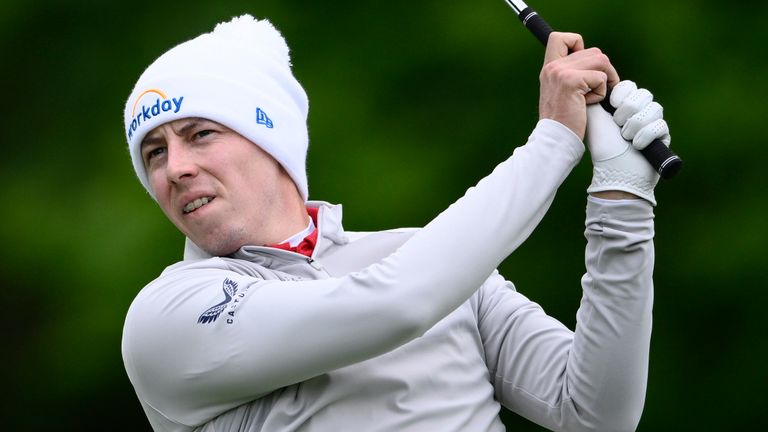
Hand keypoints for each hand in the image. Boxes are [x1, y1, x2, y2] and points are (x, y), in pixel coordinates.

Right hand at [538, 32, 618, 138]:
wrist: (555, 139)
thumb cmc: (564, 120)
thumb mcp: (562, 91)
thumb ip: (572, 73)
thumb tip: (598, 60)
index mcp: (549, 67)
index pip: (560, 38)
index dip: (578, 45)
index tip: (583, 67)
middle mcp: (552, 66)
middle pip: (594, 51)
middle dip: (603, 71)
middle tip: (597, 90)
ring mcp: (560, 72)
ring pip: (601, 60)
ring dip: (604, 81)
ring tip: (591, 97)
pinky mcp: (571, 81)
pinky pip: (601, 78)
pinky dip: (601, 93)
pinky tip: (587, 104)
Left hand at [586, 81, 671, 205]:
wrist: (613, 171)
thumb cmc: (602, 145)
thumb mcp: (593, 117)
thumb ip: (593, 96)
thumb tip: (592, 77)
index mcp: (621, 106)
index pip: (630, 86)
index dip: (622, 93)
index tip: (612, 105)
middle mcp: (638, 112)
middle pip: (644, 94)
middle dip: (628, 109)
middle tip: (617, 124)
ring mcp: (652, 123)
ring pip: (654, 107)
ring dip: (635, 124)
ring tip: (625, 138)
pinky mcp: (663, 136)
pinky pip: (660, 125)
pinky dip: (645, 136)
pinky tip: (636, 146)